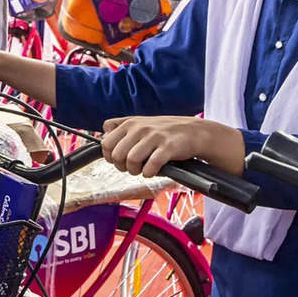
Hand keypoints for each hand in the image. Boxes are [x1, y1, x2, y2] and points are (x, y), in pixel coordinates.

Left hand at [102, 115, 244, 177]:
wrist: (194, 131)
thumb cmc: (165, 131)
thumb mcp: (140, 123)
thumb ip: (121, 128)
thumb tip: (103, 138)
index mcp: (130, 123)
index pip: (105, 142)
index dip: (109, 155)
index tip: (118, 160)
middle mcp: (139, 128)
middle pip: (116, 154)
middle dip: (121, 166)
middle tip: (131, 167)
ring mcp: (154, 137)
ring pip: (131, 160)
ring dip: (135, 171)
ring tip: (142, 170)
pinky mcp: (167, 147)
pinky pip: (150, 166)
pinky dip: (149, 173)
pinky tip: (152, 171)